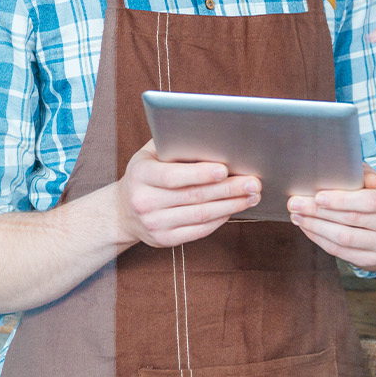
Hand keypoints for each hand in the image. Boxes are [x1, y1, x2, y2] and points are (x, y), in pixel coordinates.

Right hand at [117, 141, 259, 248]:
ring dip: (231, 206)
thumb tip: (209, 136)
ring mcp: (154, 224)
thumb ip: (173, 144)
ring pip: (201, 215)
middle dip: (228, 189)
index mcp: (141, 175)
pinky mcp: (164, 240)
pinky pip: (199, 230)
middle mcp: (145, 201)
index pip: (173, 176)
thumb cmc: (145, 174)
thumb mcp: (149, 155)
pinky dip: (220, 219)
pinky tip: (234, 209)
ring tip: (251, 196)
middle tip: (253, 182)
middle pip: (194, 196)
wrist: (122, 211)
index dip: (200, 173)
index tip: (225, 169)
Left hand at [287, 166, 375, 270]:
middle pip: (352, 220)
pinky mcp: (373, 259)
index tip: (317, 196)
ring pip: (344, 238)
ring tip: (297, 216)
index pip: (369, 201)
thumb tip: (343, 172)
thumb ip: (360, 173)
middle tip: (295, 203)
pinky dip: (320, 240)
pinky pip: (341, 252)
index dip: (342, 200)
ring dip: (315, 227)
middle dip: (319, 211)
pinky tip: (307, 228)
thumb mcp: (374, 178)